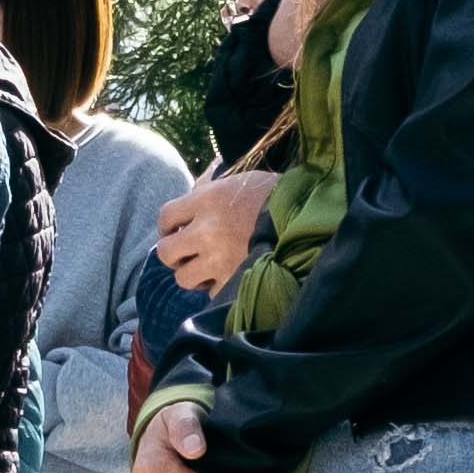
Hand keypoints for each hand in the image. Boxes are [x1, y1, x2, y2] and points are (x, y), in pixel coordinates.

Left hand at [153, 170, 275, 299]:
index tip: (174, 231)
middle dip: (174, 254)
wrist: (307, 217)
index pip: (165, 216)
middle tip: (186, 253)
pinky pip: (211, 292)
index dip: (166, 226)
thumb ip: (209, 189)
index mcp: (207, 200)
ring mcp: (221, 258)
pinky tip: (227, 275)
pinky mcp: (236, 280)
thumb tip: (191, 193)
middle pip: (166, 251)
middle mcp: (208, 229)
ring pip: (183, 278)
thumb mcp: (238, 180)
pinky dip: (217, 287)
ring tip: (207, 267)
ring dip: (193, 274)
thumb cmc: (272, 195)